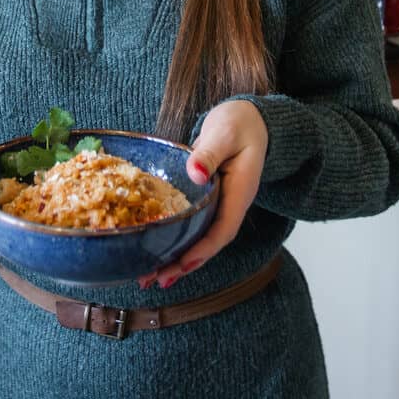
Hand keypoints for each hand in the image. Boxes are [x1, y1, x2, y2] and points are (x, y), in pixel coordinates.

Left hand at [138, 100, 267, 289]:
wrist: (249, 119)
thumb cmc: (239, 123)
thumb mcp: (225, 132)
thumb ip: (210, 152)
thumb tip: (196, 173)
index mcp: (240, 193)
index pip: (223, 229)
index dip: (203, 250)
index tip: (181, 263)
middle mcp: (230, 204)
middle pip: (208, 242)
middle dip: (183, 264)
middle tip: (155, 280)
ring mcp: (219, 204)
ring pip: (198, 238)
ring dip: (176, 258)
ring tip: (148, 276)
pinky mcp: (206, 200)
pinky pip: (191, 225)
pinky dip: (174, 239)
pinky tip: (154, 249)